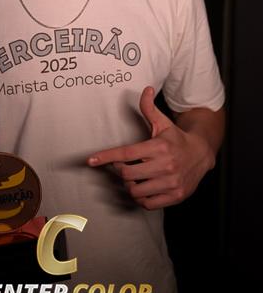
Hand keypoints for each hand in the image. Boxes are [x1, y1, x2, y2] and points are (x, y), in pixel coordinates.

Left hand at [87, 86, 214, 209]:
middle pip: (127, 174)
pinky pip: (148, 203)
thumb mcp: (163, 122)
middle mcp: (166, 165)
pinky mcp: (176, 195)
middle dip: (120, 170)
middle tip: (124, 165)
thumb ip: (150, 108)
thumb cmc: (176, 138)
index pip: (126, 153)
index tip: (91, 160)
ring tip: (134, 177)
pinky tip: (144, 187)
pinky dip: (142, 198)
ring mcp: (171, 182)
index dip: (106, 156)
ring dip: (130, 185)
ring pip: (136, 191)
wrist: (202, 154)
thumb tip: (145, 89)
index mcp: (159, 147)